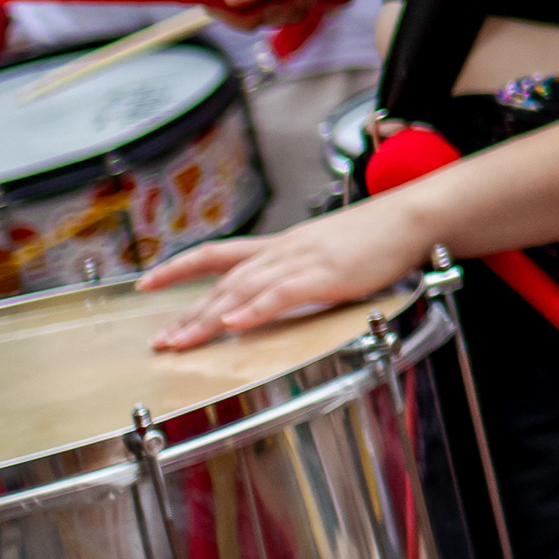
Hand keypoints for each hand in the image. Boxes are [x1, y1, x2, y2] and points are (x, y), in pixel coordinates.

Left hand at [139, 193, 428, 347]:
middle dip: (187, 315)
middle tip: (160, 342)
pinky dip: (254, 310)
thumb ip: (301, 269)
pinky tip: (234, 324)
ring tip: (182, 343)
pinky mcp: (326, 274)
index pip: (217, 253)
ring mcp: (303, 260)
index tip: (146, 284)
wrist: (411, 216)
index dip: (178, 268)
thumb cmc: (379, 236)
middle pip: (223, 283)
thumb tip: (279, 292)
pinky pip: (282, 294)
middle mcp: (284, 250)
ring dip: (208, 319)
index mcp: (282, 245)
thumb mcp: (328, 248)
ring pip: (243, 290)